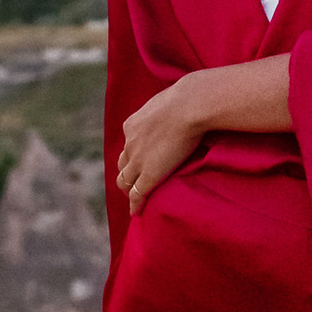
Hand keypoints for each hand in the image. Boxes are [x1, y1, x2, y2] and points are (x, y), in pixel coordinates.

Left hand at [116, 77, 206, 215]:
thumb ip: (165, 110)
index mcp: (132, 125)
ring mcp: (137, 160)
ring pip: (125, 181)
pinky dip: (135, 204)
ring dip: (128, 190)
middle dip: (126, 173)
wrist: (188, 106)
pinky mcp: (149, 175)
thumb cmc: (186, 99)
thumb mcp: (167, 101)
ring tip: (133, 198)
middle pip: (122, 164)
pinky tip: (136, 212)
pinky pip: (138, 194)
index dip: (132, 155)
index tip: (137, 160)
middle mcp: (130, 143)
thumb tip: (176, 106)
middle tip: (132, 182)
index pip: (128, 145)